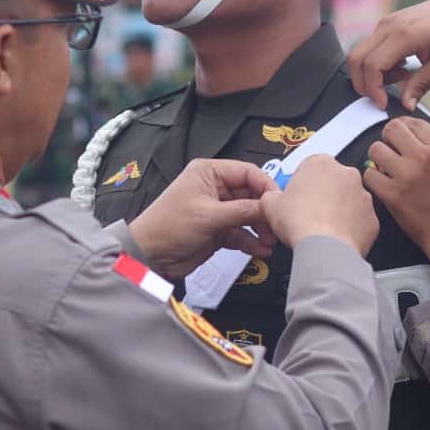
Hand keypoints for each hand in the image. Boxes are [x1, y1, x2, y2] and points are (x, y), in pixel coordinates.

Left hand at [131, 159, 277, 276]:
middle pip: (251, 195)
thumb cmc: (168, 227)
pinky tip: (260, 250)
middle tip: (277, 225)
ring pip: (248, 215)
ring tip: (270, 241)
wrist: (150, 256)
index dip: (265, 186)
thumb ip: (243, 211)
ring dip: (260, 228)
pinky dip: (251, 241)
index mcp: (209, 172)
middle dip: (264, 211)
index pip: (247, 173)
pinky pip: (241, 233)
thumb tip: (270, 207)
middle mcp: (215, 188)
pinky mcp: (218, 231)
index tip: (279, 202)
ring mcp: (217, 210)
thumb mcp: (209, 215)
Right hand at [260, 154, 379, 254]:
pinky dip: (350, 227)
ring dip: (337, 210)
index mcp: (320, 163)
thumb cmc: (302, 223)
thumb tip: (271, 200)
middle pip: (331, 181)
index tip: (296, 196)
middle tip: (307, 213)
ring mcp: (363, 195)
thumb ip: (271, 196)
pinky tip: (335, 237)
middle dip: (322, 195)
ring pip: (348, 201)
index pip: (308, 167)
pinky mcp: (372, 217)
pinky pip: (359, 220)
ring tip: (321, 228)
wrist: (325, 249)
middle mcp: (346, 174)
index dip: (300, 184)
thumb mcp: (270, 205)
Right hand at [348, 0, 429, 110]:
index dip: (373, 89)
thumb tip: (406, 105)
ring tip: (401, 77)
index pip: (373, 65)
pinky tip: (400, 67)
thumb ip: (422, 84)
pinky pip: (369, 48)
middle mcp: (389, 26)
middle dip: (363, 84)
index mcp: (406, 35)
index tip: (383, 104)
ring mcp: (385, 23)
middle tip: (383, 96)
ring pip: (359, 53)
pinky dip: (377, 64)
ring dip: (371, 74)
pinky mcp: (385, 24)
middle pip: (357, 58)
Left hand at [362, 118, 429, 291]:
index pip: (413, 121)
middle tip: (392, 151)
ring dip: (378, 157)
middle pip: (391, 129)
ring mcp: (407, 175)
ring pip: (376, 149)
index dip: (406, 129)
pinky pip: (369, 174)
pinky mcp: (392, 194)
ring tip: (386, 168)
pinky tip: (383, 184)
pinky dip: (373, 178)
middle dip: (389, 138)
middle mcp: (425, 156)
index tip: (403, 138)